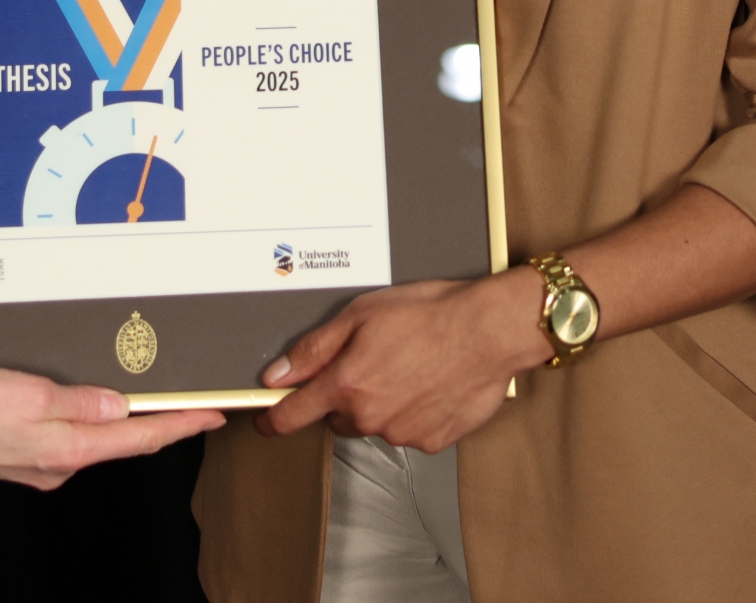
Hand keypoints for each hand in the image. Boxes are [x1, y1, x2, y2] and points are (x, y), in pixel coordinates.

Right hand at [0, 365, 224, 489]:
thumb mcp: (31, 393)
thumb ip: (81, 401)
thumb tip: (122, 406)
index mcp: (68, 449)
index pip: (140, 438)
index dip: (181, 426)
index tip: (212, 415)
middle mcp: (60, 464)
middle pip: (122, 441)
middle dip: (160, 424)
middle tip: (192, 404)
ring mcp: (41, 464)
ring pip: (96, 439)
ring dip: (125, 422)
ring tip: (152, 400)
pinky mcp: (23, 455)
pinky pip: (70, 437)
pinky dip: (91, 421)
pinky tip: (94, 406)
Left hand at [254, 270, 548, 452]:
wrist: (488, 331)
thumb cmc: (430, 314)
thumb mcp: (360, 315)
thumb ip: (314, 349)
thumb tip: (279, 373)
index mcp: (347, 385)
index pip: (294, 415)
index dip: (274, 419)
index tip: (267, 420)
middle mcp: (371, 416)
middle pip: (338, 417)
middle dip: (345, 395)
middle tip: (371, 362)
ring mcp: (402, 433)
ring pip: (375, 423)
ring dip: (382, 402)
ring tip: (408, 366)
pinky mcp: (431, 440)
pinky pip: (408, 430)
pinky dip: (412, 411)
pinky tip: (428, 383)